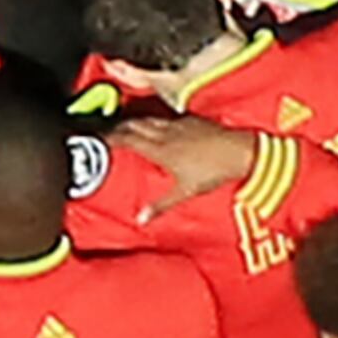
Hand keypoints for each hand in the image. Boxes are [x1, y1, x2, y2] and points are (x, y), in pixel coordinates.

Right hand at [114, 116, 260, 210]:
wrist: (239, 151)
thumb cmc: (211, 172)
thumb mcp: (184, 191)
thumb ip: (161, 204)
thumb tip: (142, 219)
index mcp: (159, 149)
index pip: (127, 138)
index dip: (111, 137)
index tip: (98, 139)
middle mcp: (165, 132)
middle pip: (134, 124)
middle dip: (118, 127)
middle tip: (108, 132)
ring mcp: (178, 123)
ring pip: (148, 119)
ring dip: (134, 122)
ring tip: (126, 127)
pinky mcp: (190, 119)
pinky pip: (165, 118)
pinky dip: (154, 121)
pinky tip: (157, 126)